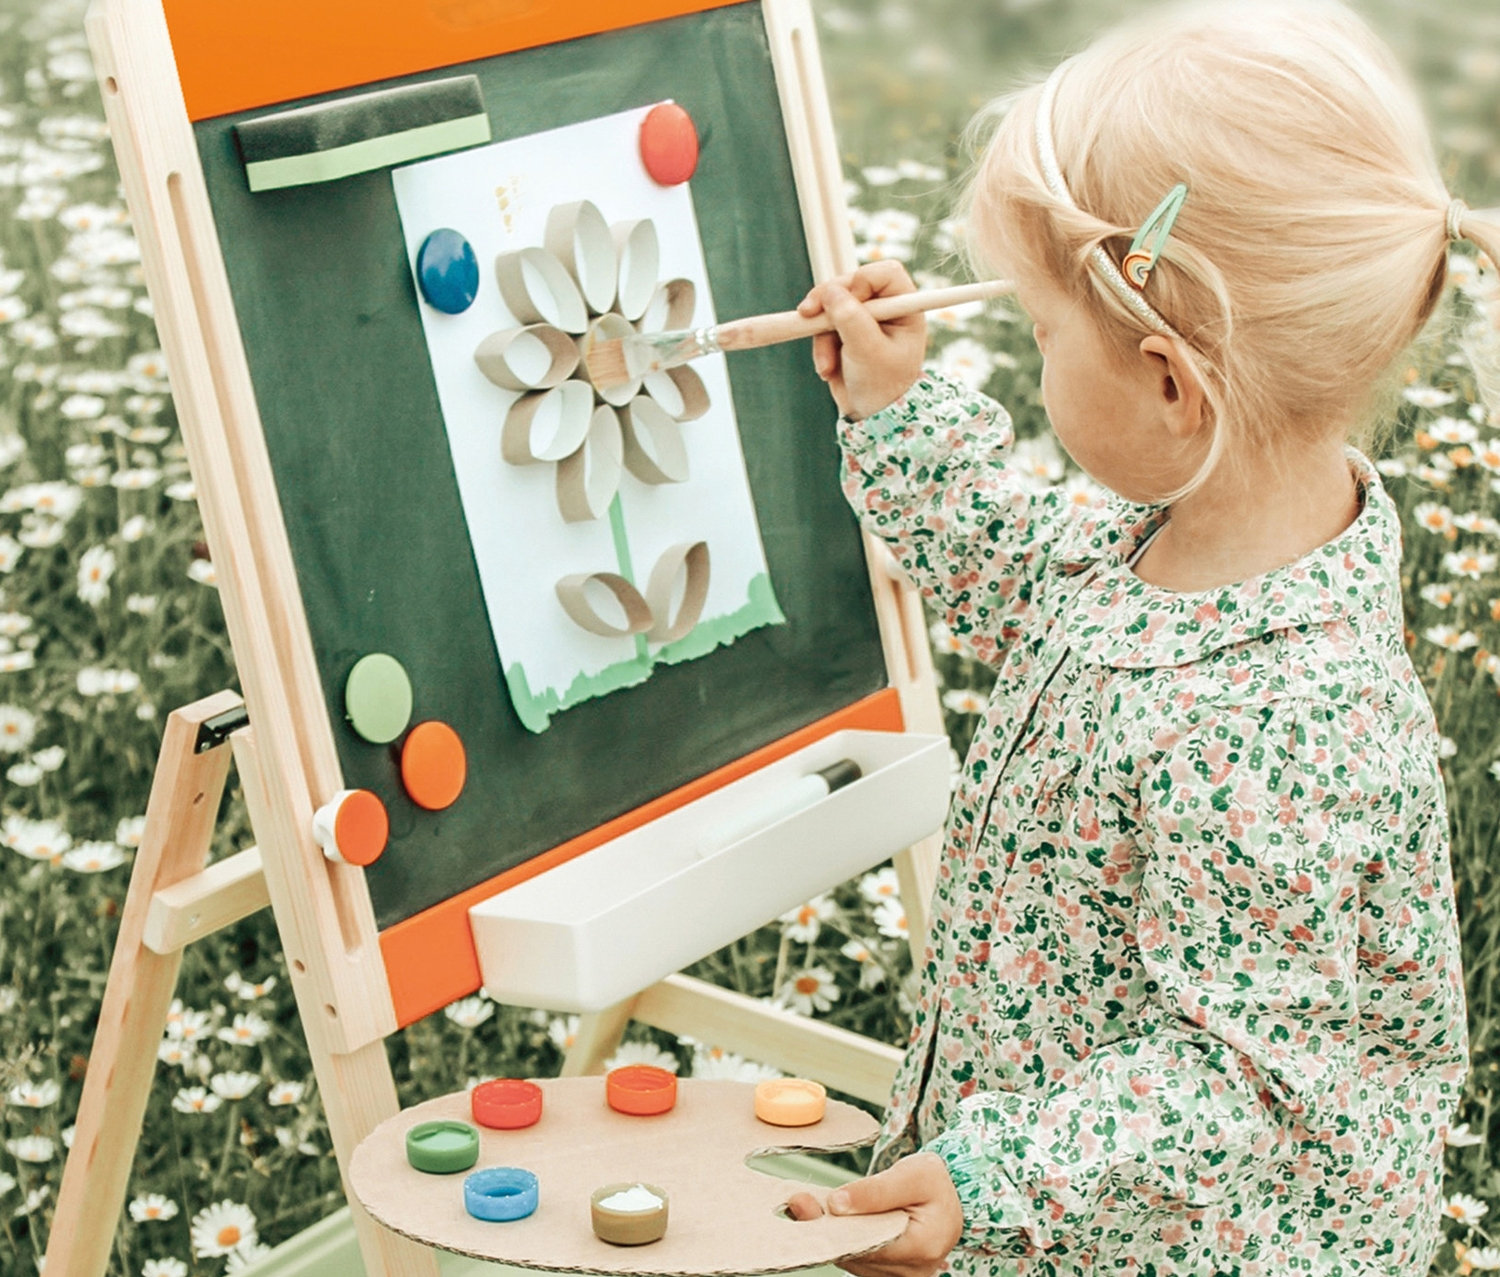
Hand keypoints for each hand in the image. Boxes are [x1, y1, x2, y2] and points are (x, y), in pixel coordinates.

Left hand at [784, 1152, 963, 1276]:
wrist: (950, 1197)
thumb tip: (836, 1204)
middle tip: (798, 1204)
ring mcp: (899, 1276)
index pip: (869, 1242)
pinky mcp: (887, 1273)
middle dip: (824, 1228)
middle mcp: (911, 1271)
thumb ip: (876, 1190)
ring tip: (806, 1208)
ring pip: (854, 1259)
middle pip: (857, 1253)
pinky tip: (823, 1220)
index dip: (834, 1226)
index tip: (804, 1205)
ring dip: (828, 1234)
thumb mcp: (914, 1174)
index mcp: (923, 1246)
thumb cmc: (935, 1182)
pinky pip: (857, 1259)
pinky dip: (839, 1239)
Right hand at [798, 261, 926, 420]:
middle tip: (808, 313)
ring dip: (821, 333)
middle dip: (828, 301)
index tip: (844, 301)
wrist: (870, 417)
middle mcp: (886, 309)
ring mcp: (863, 319)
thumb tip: (829, 291)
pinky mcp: (844, 332)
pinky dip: (819, 345)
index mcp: (905, 309)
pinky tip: (827, 369)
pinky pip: (822, 325)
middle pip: (851, 282)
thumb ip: (851, 318)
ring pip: (831, 305)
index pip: (884, 273)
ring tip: (826, 365)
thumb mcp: (868, 352)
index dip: (861, 280)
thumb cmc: (882, 386)